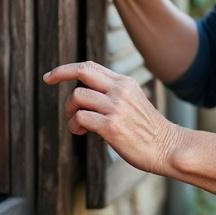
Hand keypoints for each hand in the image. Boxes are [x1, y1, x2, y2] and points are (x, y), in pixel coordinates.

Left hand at [42, 61, 180, 176]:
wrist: (168, 148)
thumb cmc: (148, 130)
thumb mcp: (133, 102)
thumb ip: (112, 94)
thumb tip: (82, 95)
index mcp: (125, 83)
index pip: (91, 67)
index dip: (67, 69)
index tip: (51, 75)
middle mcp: (120, 91)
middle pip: (82, 72)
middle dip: (60, 73)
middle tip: (48, 80)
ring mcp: (116, 108)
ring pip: (78, 97)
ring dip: (71, 111)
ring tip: (78, 124)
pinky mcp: (112, 127)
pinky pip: (80, 118)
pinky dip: (75, 126)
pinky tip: (82, 132)